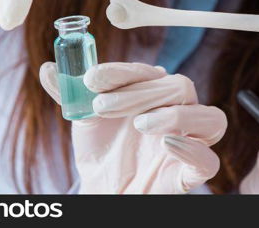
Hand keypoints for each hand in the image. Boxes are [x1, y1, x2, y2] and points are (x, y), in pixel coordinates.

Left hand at [39, 61, 225, 192]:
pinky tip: (166, 144)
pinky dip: (193, 151)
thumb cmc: (102, 150)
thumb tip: (47, 67)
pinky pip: (209, 161)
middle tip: (101, 107)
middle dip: (140, 93)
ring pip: (211, 118)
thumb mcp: (83, 120)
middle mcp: (178, 112)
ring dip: (176, 115)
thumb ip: (69, 93)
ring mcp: (189, 142)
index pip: (150, 71)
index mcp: (156, 93)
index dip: (123, 70)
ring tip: (139, 124)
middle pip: (180, 87)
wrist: (104, 190)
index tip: (91, 78)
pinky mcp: (190, 174)